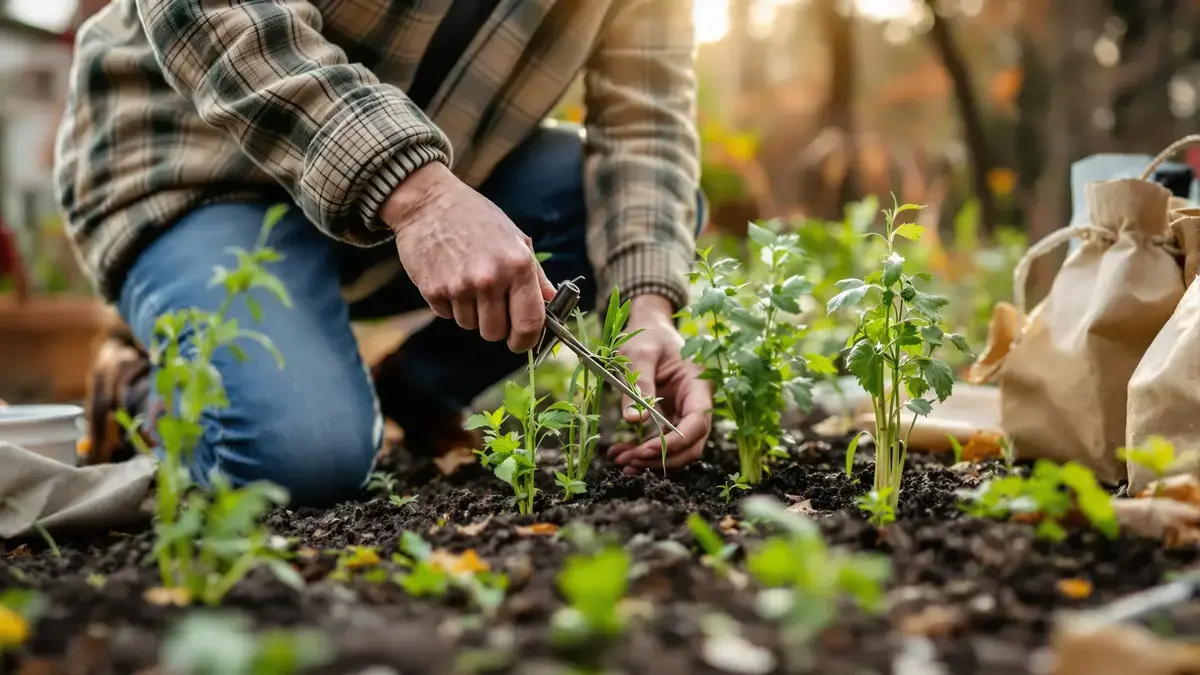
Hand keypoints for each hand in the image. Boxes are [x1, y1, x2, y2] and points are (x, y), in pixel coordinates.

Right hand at [382, 162, 555, 351]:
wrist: (428, 202)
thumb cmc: (477, 218)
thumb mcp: (516, 239)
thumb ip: (536, 276)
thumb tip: (553, 304)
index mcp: (517, 265)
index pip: (529, 323)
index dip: (527, 340)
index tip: (521, 342)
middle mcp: (490, 279)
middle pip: (495, 332)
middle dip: (495, 326)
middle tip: (491, 304)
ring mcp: (459, 287)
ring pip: (470, 326)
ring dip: (471, 313)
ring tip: (467, 281)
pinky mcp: (433, 291)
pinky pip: (447, 315)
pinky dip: (450, 304)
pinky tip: (449, 276)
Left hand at [607, 295, 712, 473]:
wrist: (651, 331)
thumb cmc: (649, 337)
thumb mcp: (640, 354)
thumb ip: (640, 385)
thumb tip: (635, 421)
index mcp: (698, 384)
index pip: (697, 423)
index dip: (675, 442)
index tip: (646, 449)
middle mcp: (697, 403)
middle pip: (691, 444)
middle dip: (661, 458)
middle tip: (628, 462)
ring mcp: (686, 413)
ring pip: (678, 450)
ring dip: (651, 460)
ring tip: (620, 461)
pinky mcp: (672, 419)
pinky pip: (663, 443)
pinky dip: (644, 452)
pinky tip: (622, 454)